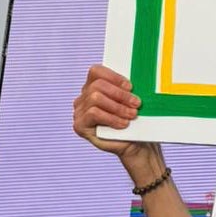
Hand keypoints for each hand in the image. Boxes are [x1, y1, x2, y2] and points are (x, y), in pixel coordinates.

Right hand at [73, 65, 160, 183]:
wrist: (135, 145)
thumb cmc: (134, 120)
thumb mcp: (131, 100)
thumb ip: (126, 88)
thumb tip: (134, 76)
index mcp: (94, 86)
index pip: (96, 71)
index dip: (113, 77)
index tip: (131, 87)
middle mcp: (83, 97)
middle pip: (97, 85)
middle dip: (120, 94)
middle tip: (136, 103)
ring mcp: (79, 111)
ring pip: (95, 98)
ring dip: (118, 106)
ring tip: (132, 115)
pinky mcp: (79, 125)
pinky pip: (93, 113)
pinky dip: (111, 117)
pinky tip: (123, 124)